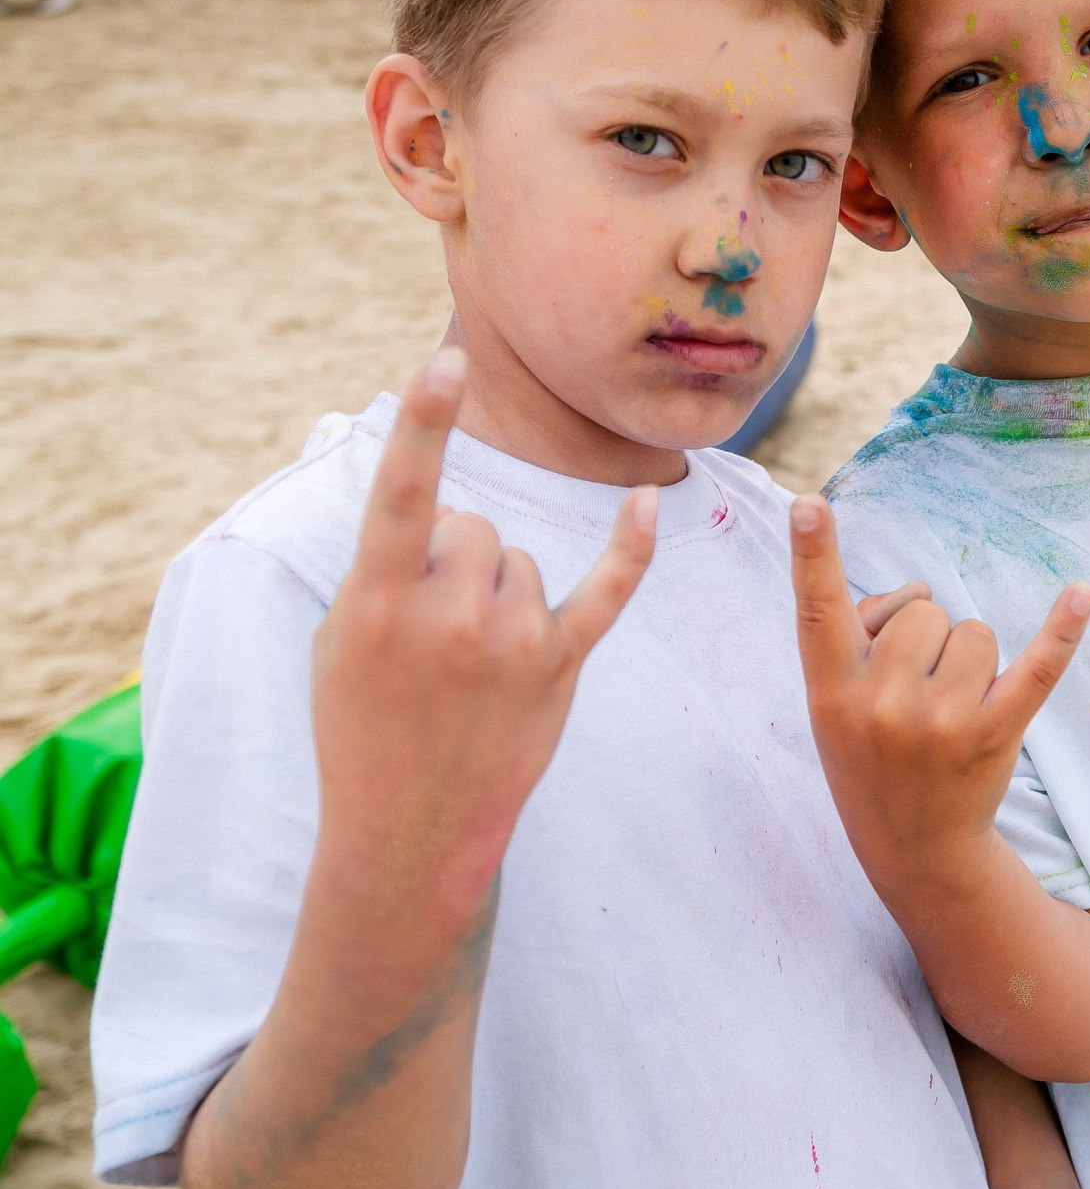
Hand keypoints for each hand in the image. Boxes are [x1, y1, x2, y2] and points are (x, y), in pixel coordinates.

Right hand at [310, 348, 657, 901]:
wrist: (410, 827)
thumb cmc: (362, 724)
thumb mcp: (342, 642)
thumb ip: (383, 572)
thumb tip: (430, 504)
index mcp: (381, 602)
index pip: (404, 494)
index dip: (423, 423)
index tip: (447, 361)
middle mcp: (452, 615)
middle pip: (473, 528)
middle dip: (454, 559)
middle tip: (430, 631)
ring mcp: (513, 642)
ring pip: (520, 560)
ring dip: (499, 589)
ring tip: (469, 661)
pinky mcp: (561, 666)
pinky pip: (606, 591)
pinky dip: (630, 550)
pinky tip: (649, 506)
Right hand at [790, 496, 1089, 887]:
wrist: (914, 849)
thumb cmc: (868, 759)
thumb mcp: (834, 706)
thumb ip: (858, 641)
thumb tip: (921, 594)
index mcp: (832, 692)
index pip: (818, 612)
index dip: (812, 556)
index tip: (809, 505)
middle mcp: (883, 704)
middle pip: (922, 609)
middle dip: (923, 636)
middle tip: (910, 693)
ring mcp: (942, 721)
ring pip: (972, 630)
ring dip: (966, 656)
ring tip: (946, 708)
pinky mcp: (996, 732)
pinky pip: (1036, 667)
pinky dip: (1061, 631)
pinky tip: (1082, 594)